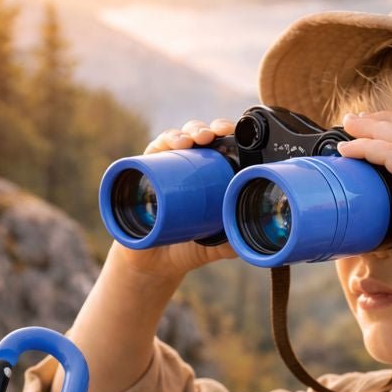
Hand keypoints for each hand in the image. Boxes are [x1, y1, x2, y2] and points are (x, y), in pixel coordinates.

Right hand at [111, 118, 238, 281]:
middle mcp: (185, 166)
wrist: (153, 263)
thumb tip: (247, 239)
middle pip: (198, 136)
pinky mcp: (144, 173)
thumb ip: (230, 242)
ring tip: (196, 139)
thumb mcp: (213, 245)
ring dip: (188, 131)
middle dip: (208, 129)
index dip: (226, 133)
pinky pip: (153, 150)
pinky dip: (164, 142)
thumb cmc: (184, 247)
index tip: (234, 132)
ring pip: (176, 138)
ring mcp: (164, 168)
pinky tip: (176, 142)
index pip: (218, 146)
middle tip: (217, 133)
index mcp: (206, 175)